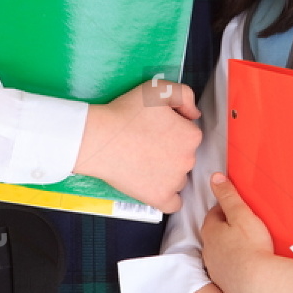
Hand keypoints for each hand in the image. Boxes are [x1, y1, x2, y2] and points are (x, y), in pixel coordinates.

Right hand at [73, 81, 200, 213]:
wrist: (98, 138)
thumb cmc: (125, 113)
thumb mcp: (157, 89)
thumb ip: (184, 95)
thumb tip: (194, 114)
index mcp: (191, 135)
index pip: (189, 134)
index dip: (173, 129)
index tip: (155, 128)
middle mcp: (188, 160)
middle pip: (185, 156)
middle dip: (171, 150)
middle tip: (147, 143)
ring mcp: (175, 181)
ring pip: (179, 178)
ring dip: (168, 172)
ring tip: (144, 162)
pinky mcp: (159, 198)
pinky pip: (173, 202)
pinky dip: (167, 196)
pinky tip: (155, 186)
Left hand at [200, 173, 274, 292]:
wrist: (259, 283)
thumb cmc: (252, 247)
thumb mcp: (241, 213)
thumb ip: (228, 195)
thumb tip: (215, 178)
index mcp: (210, 231)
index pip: (214, 214)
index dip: (227, 209)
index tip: (239, 209)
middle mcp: (208, 250)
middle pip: (215, 234)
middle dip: (227, 229)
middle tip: (245, 226)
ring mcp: (216, 268)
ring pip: (220, 253)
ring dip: (231, 249)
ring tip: (250, 246)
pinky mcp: (225, 284)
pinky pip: (229, 270)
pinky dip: (236, 266)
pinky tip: (250, 265)